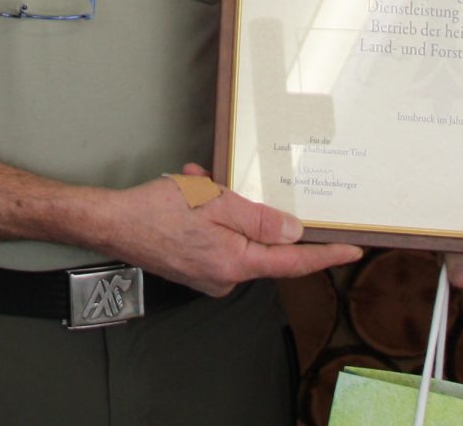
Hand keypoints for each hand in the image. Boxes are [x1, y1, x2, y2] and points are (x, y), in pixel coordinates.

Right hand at [93, 164, 360, 295]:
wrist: (111, 223)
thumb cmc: (157, 211)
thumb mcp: (214, 202)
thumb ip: (258, 218)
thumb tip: (293, 232)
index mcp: (236, 263)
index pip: (293, 263)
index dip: (325, 255)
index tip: (352, 250)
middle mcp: (226, 278)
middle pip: (262, 245)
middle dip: (251, 210)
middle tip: (220, 184)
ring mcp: (209, 277)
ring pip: (237, 237)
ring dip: (223, 207)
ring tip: (197, 183)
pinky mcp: (196, 269)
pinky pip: (218, 240)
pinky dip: (210, 216)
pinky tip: (191, 192)